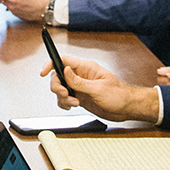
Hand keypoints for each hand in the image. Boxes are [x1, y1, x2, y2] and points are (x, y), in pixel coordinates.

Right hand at [37, 56, 157, 120]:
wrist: (127, 108)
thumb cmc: (119, 95)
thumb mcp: (98, 88)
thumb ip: (79, 81)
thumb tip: (65, 71)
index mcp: (86, 68)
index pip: (63, 61)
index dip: (51, 64)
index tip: (43, 72)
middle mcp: (81, 76)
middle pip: (58, 76)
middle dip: (58, 87)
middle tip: (66, 95)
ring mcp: (80, 87)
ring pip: (60, 89)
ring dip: (62, 97)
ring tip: (74, 103)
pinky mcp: (80, 98)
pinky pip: (65, 99)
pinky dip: (64, 104)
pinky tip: (71, 107)